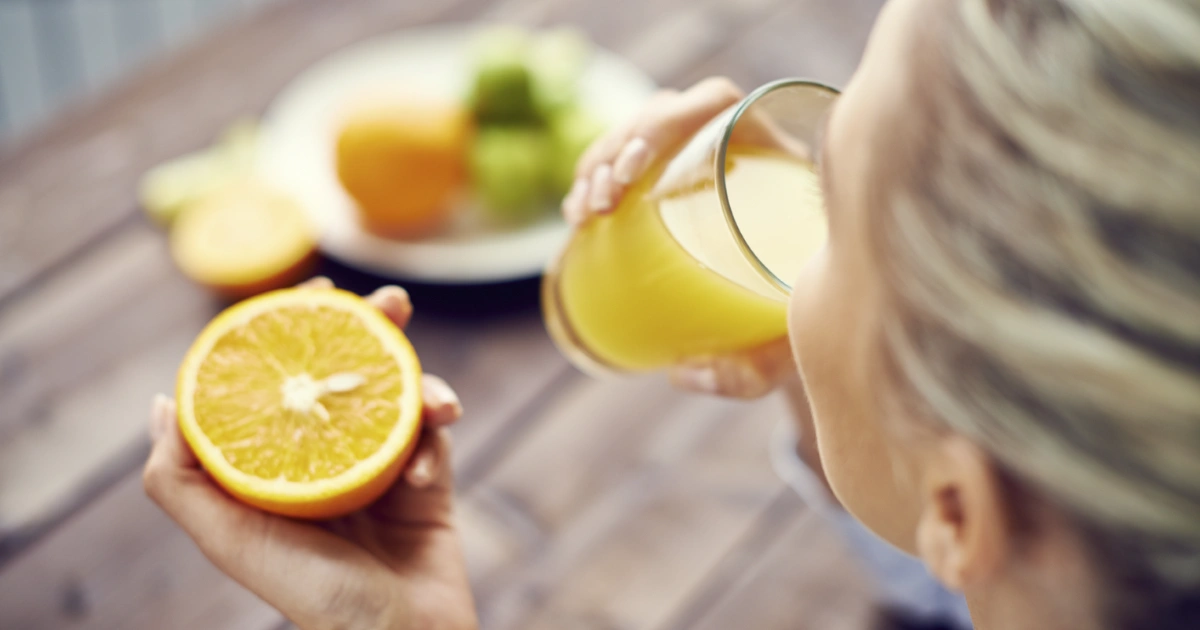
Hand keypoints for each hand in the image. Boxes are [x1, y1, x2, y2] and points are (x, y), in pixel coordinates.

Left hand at [143, 278, 476, 629]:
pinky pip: (434, 441)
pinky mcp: (428, 482)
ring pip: (401, 396)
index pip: (282, 380)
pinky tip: (426, 473)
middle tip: (391, 301)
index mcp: (279, 465)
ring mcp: (380, 467)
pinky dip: (434, 446)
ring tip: (436, 395)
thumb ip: (179, 478)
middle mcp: (327, 458)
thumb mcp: (230, 538)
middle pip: (348, 373)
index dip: (294, 330)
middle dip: (371, 329)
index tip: (313, 291)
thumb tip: (162, 401)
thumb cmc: (312, 596)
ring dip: (422, 379)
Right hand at [561, 77, 794, 398]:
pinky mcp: (673, 189)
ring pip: (638, 134)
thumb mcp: (788, 348)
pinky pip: (626, 165)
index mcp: (777, 159)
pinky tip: (578, 217)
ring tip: (582, 213)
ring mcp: (701, 166)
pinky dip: (593, 182)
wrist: (802, 322)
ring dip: (597, 163)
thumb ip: (749, 370)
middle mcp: (738, 150)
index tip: (632, 173)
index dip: (668, 122)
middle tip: (601, 202)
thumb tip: (682, 372)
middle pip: (667, 114)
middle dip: (617, 146)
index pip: (720, 103)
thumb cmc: (802, 327)